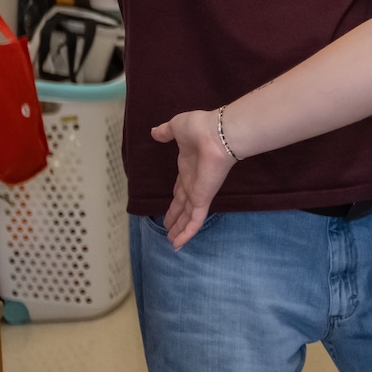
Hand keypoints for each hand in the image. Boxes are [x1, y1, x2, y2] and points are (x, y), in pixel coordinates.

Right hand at [149, 110, 235, 245]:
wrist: (217, 133)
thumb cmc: (199, 128)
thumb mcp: (176, 127)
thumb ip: (166, 132)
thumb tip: (154, 132)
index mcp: (188, 167)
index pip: (180, 188)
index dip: (175, 199)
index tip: (170, 208)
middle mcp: (194, 182)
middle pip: (183, 205)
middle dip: (176, 217)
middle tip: (169, 229)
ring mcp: (199, 192)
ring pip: (188, 217)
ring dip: (179, 229)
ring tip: (172, 242)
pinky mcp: (203, 199)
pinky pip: (194, 220)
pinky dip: (187, 233)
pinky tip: (178, 244)